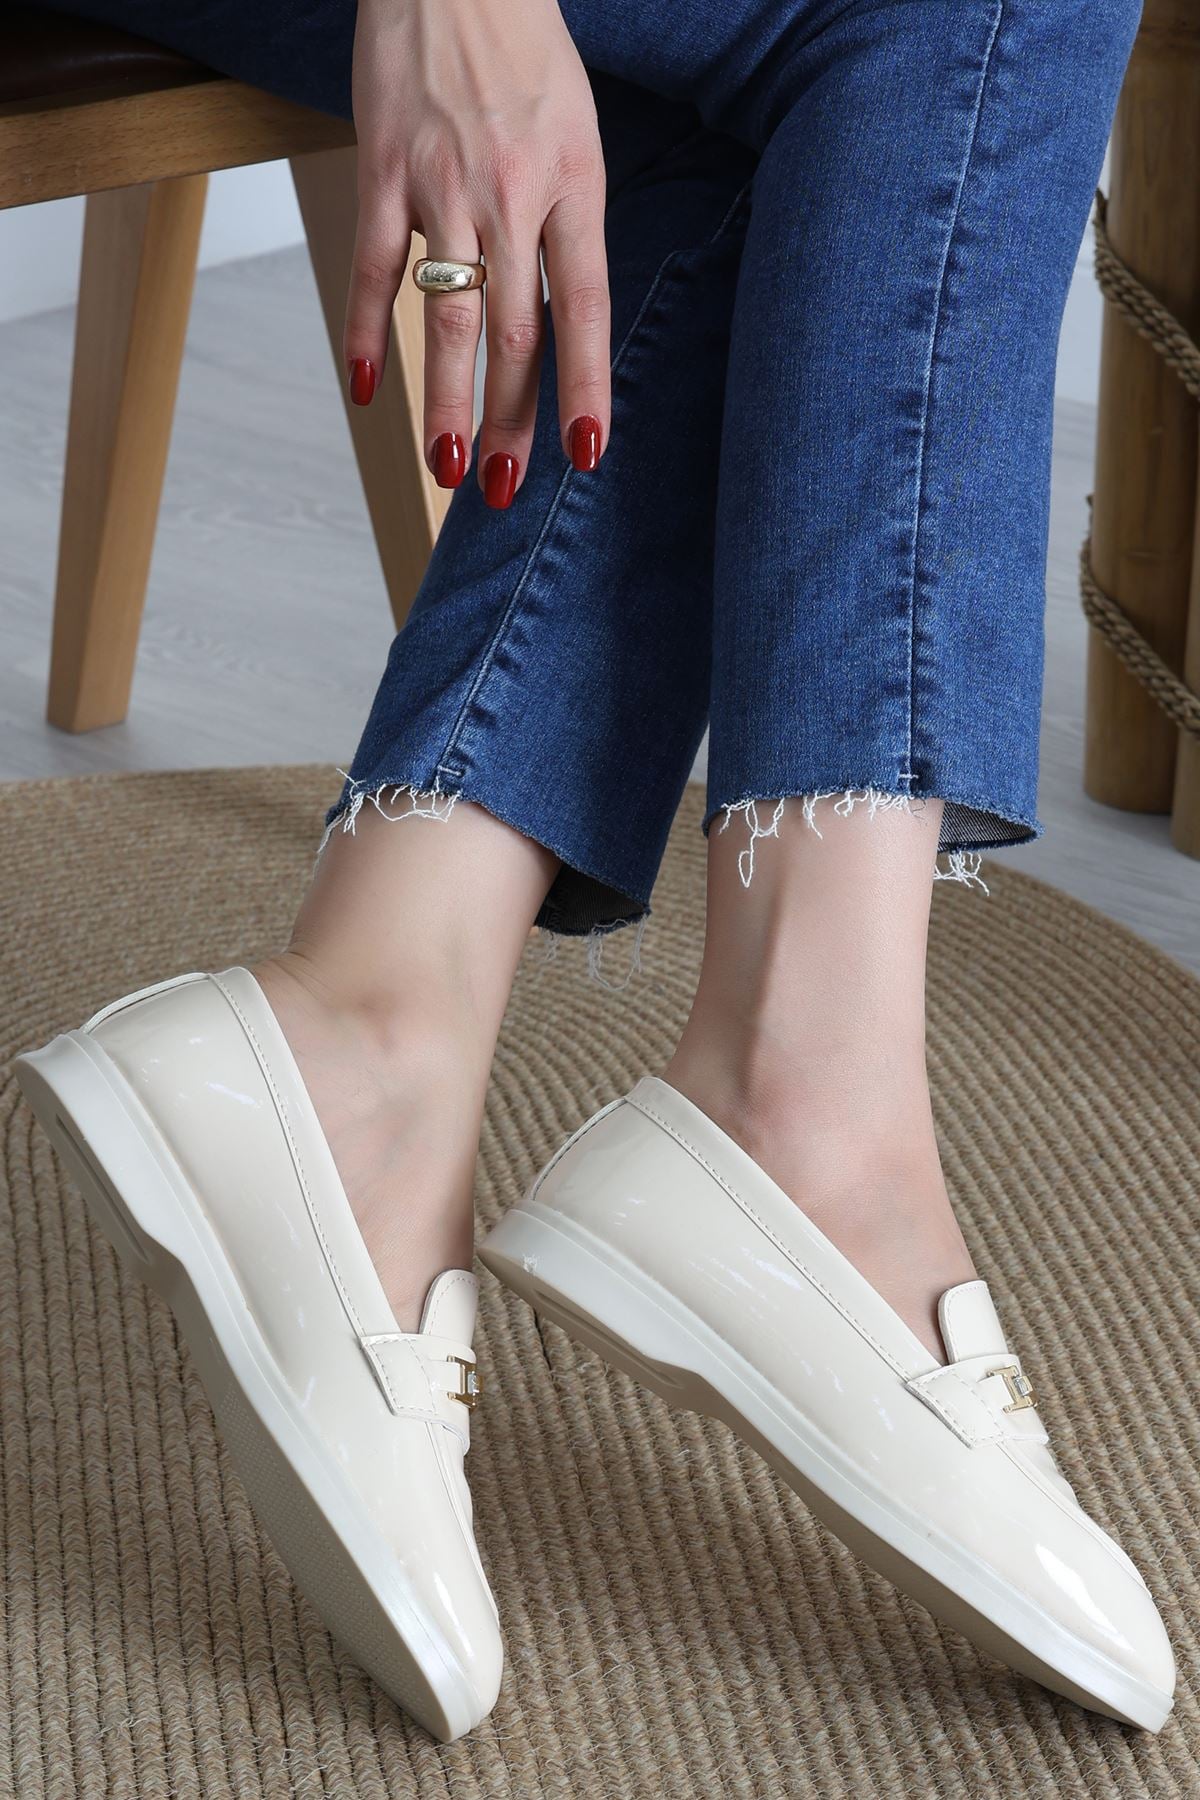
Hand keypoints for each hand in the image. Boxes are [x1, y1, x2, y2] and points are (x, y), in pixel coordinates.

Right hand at [347, 0, 610, 505]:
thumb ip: (565, 223)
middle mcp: (511, 192)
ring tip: (444, 468)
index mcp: (572, 184)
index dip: (584, 386)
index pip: (581, 308)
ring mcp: (443, 184)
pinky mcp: (384, 169)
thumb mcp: (575, 133)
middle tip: (501, 487)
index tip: (586, 454)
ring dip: (445, 400)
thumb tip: (556, 318)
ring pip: (445, 314)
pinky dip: (369, 331)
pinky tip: (368, 388)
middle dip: (509, 419)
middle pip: (513, 330)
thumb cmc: (523, 50)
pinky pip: (374, 267)